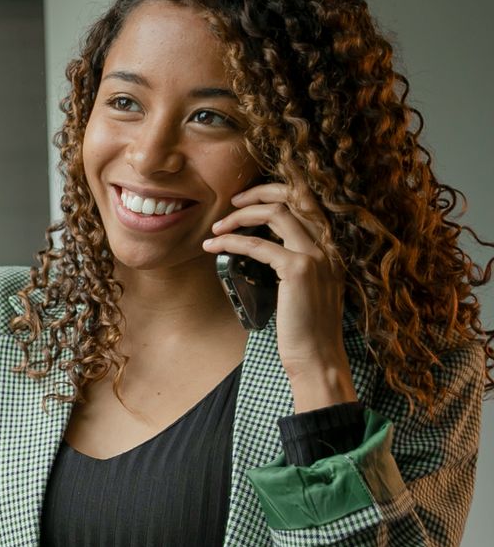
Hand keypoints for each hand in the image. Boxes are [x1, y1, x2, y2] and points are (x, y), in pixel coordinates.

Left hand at [202, 178, 356, 409]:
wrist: (317, 356)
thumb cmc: (305, 327)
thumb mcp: (303, 287)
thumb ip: (292, 263)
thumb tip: (260, 247)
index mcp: (331, 247)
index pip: (309, 202)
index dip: (278, 191)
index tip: (248, 200)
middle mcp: (329, 245)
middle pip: (296, 195)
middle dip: (260, 191)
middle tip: (232, 202)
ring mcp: (316, 255)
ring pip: (276, 212)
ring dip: (240, 215)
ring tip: (217, 227)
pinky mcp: (298, 270)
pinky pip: (258, 245)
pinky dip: (232, 242)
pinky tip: (214, 247)